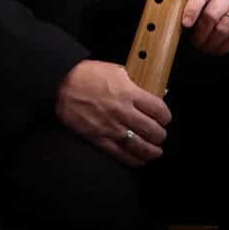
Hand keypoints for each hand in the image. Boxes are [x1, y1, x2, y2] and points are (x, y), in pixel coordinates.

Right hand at [55, 59, 170, 166]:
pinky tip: (140, 160)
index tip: (165, 118)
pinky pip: (122, 154)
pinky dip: (134, 159)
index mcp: (128, 92)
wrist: (62, 85)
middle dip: (160, 135)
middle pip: (152, 130)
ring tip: (156, 151)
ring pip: (140, 146)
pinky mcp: (100, 139)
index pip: (158, 109)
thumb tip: (145, 90)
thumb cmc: (87, 75)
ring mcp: (112, 127)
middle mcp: (123, 112)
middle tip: (161, 135)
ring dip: (152, 151)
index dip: (166, 116)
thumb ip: (132, 82)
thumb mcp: (115, 70)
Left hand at [181, 0, 228, 55]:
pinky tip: (217, 49)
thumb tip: (175, 20)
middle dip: (201, 33)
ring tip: (204, 48)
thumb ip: (194, 3)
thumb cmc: (218, 0)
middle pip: (212, 14)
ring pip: (224, 28)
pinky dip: (224, 47)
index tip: (185, 24)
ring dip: (211, 43)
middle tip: (195, 43)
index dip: (192, 9)